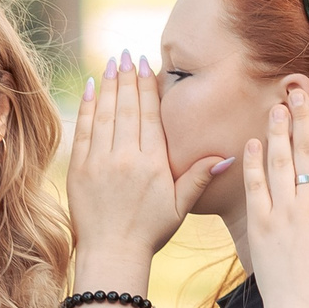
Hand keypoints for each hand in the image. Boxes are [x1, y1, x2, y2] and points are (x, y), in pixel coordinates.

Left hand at [67, 53, 226, 263]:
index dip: (146, 87)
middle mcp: (126, 158)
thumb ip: (198, 177)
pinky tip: (89, 88)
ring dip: (107, 85)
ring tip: (111, 63)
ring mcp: (100, 161)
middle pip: (126, 108)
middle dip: (127, 78)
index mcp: (153, 164)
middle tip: (127, 53)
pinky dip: (86, 107)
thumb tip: (228, 156)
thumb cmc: (149, 232)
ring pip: (105, 114)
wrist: (111, 254)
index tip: (145, 66)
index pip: (149, 115)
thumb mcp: (180, 207)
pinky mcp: (80, 169)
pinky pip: (84, 130)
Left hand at [243, 85, 308, 307]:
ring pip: (280, 163)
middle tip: (296, 92)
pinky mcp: (261, 226)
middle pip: (307, 152)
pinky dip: (253, 163)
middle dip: (302, 118)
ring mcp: (284, 214)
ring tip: (275, 107)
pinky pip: (255, 187)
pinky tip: (252, 143)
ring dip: (277, 132)